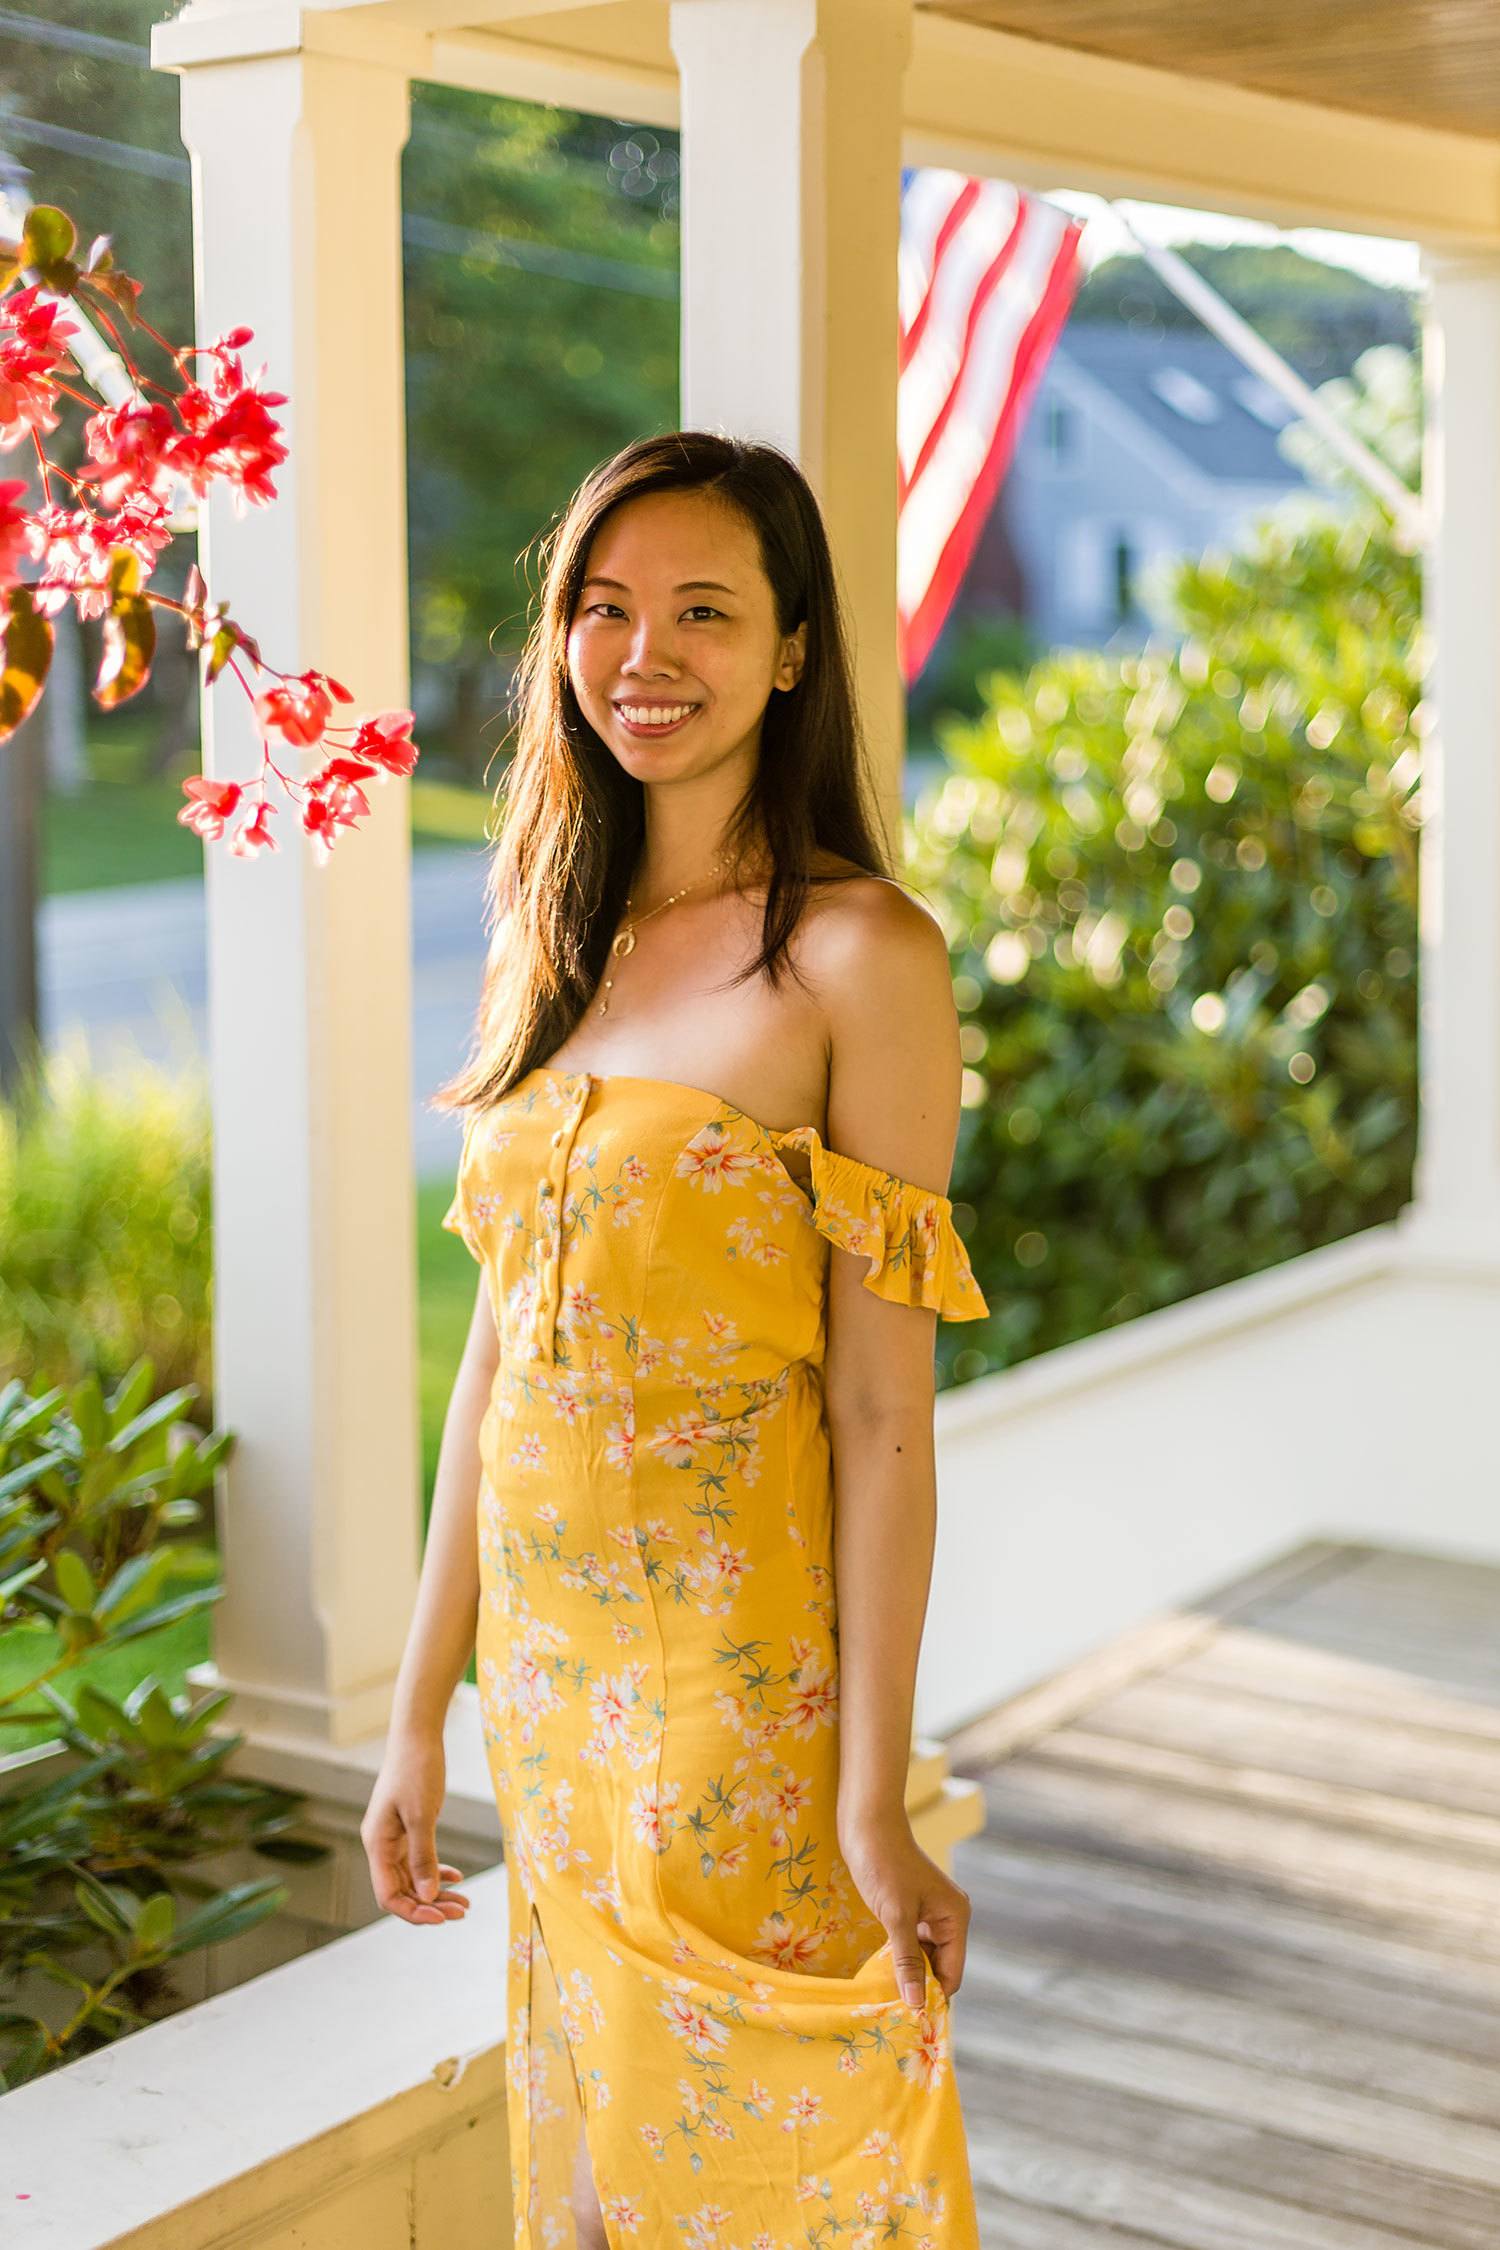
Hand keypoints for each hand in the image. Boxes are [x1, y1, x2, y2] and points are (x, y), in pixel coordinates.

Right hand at [360, 1730, 470, 1926]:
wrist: (417, 1735)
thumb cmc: (417, 1770)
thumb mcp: (422, 1815)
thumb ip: (423, 1857)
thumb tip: (428, 1896)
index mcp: (376, 1844)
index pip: (388, 1896)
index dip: (413, 1912)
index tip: (443, 1917)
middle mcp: (380, 1845)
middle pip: (401, 1891)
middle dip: (430, 1905)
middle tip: (462, 1911)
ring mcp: (393, 1838)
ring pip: (411, 1879)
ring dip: (436, 1892)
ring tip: (465, 1902)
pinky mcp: (407, 1829)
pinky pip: (418, 1861)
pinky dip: (436, 1871)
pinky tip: (457, 1877)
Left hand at [837, 1809, 969, 2007]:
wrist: (866, 1824)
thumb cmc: (884, 1864)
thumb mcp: (896, 1916)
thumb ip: (907, 1960)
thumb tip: (916, 2004)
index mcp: (956, 1917)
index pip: (952, 1973)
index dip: (934, 1997)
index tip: (911, 2022)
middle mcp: (949, 1917)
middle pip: (940, 1968)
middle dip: (920, 1987)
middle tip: (895, 2013)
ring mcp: (929, 1913)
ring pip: (924, 1958)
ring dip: (908, 1974)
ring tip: (887, 1997)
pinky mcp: (910, 1909)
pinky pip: (911, 1944)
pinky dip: (900, 1959)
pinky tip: (883, 1972)